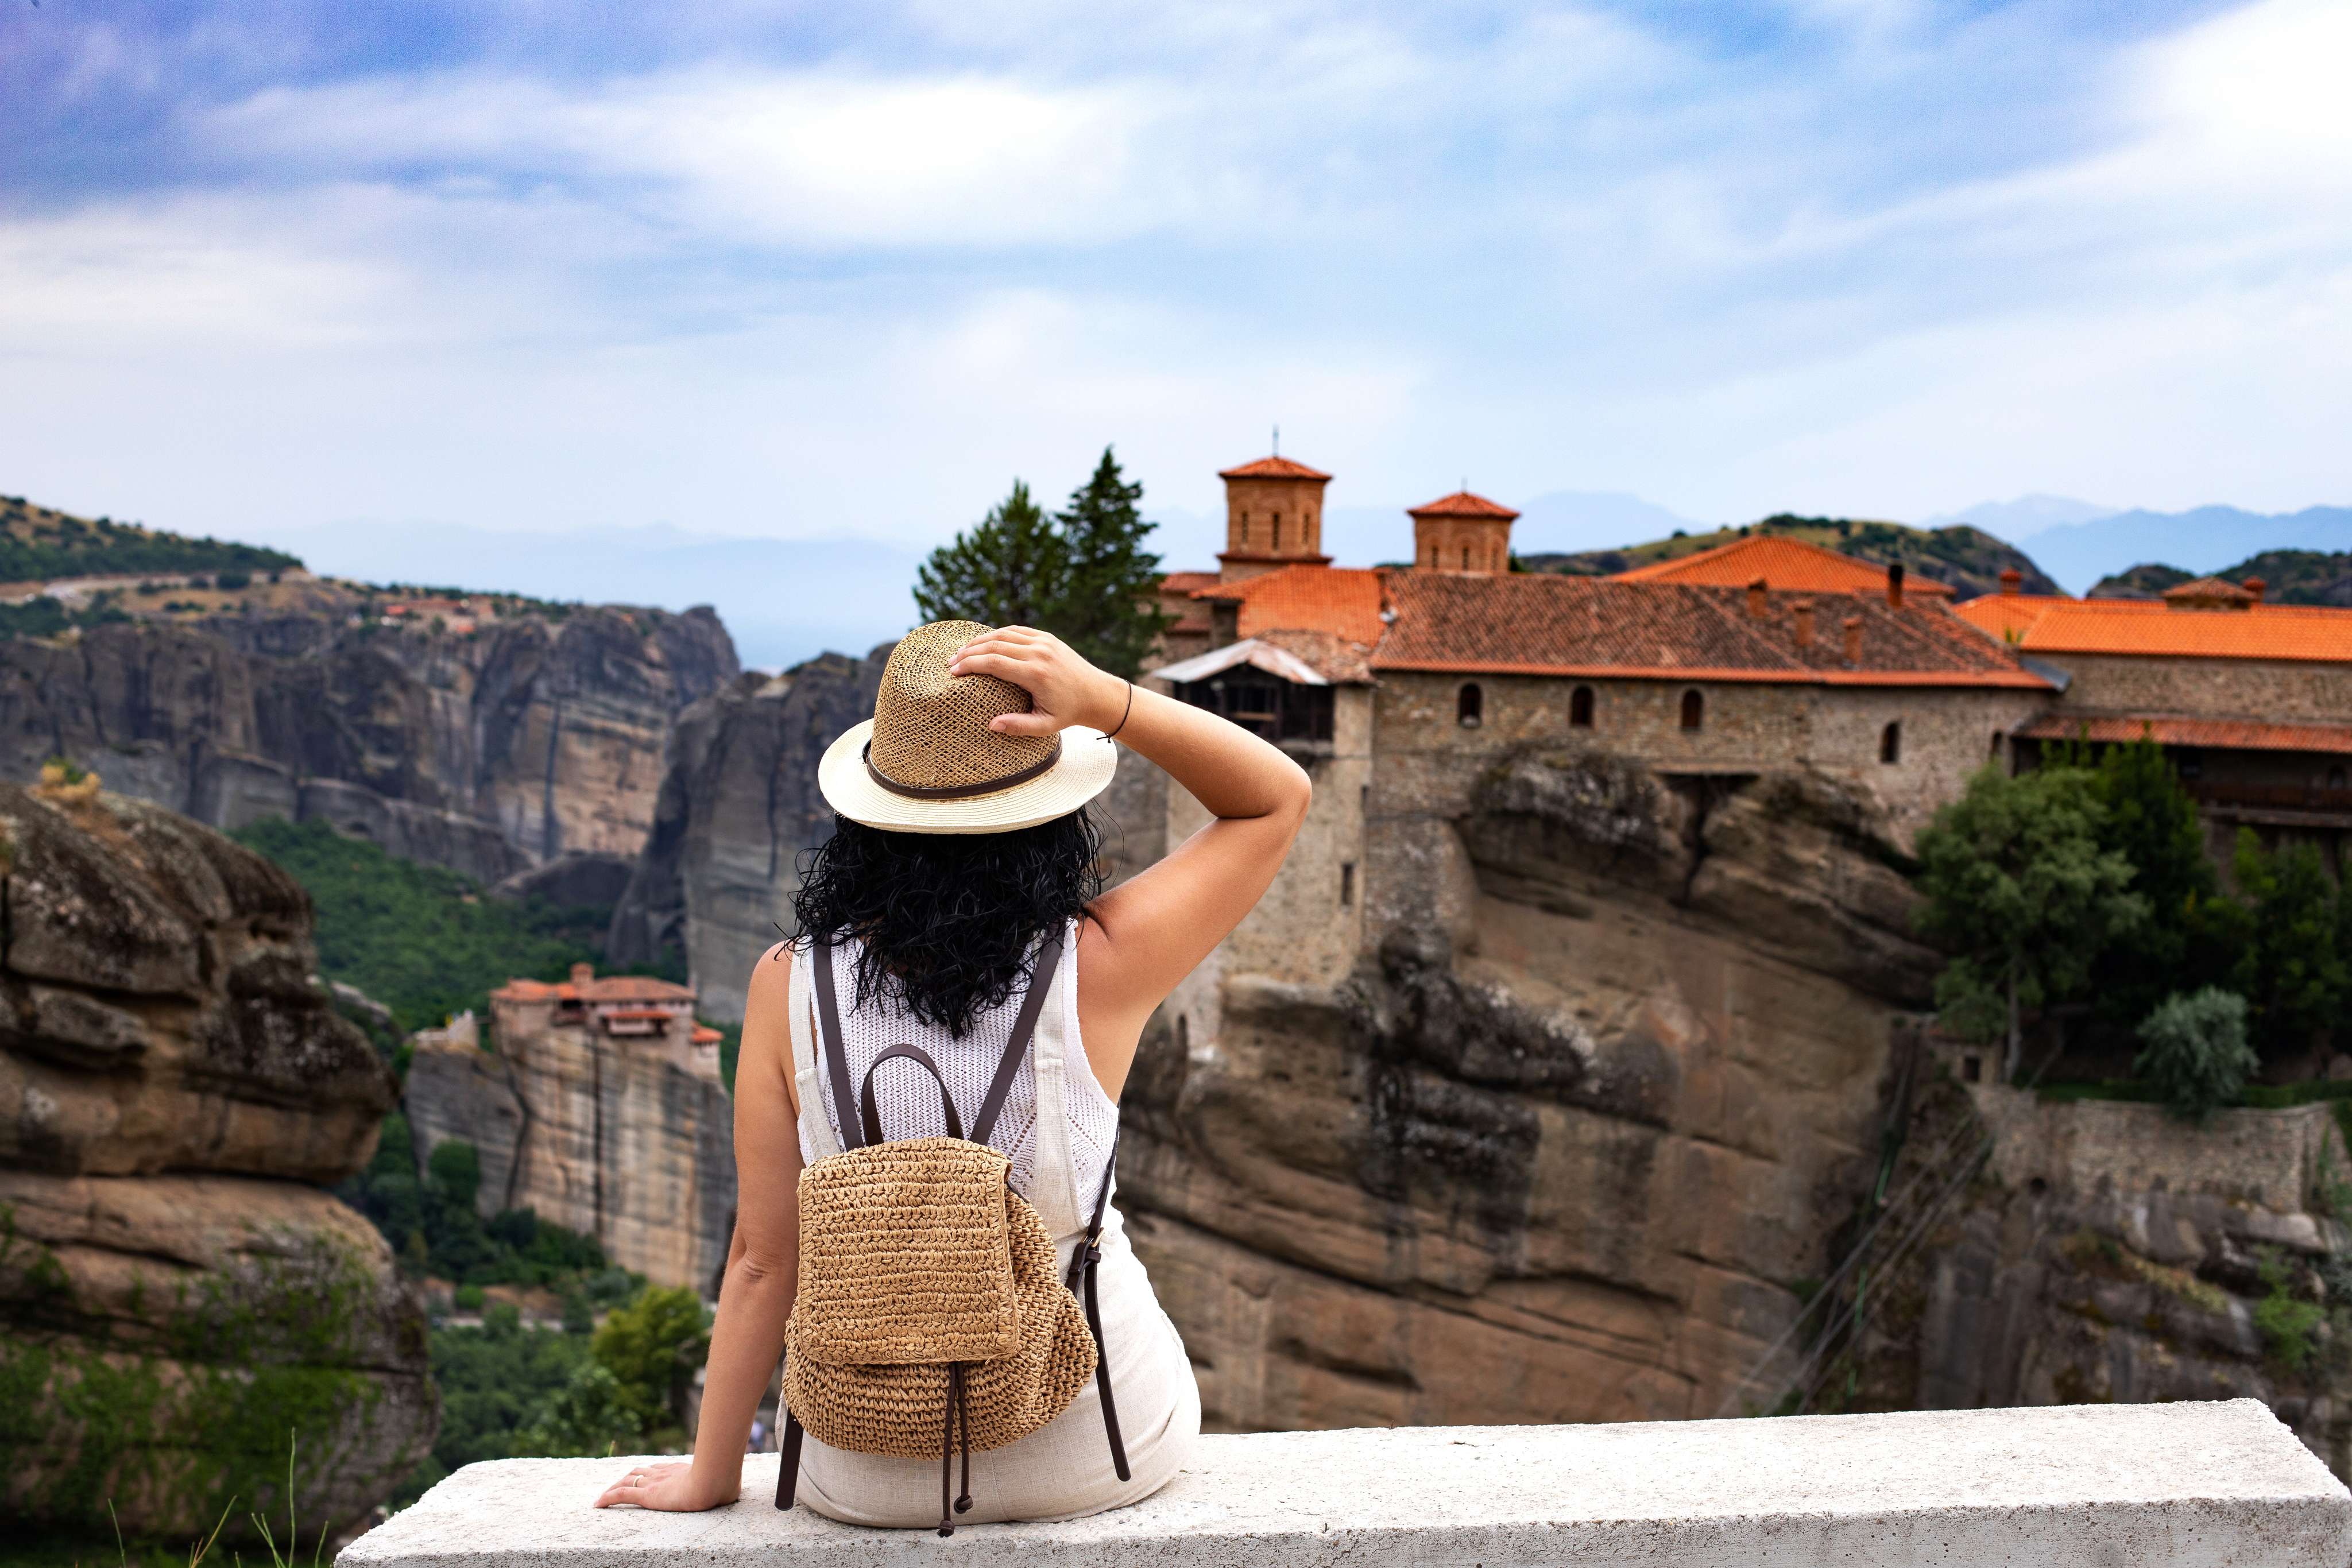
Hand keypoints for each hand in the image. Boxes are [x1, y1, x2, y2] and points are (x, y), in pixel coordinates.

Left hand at [593, 1461, 733, 1510]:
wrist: (714, 1480)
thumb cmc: (723, 1482)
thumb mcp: (724, 1483)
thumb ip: (724, 1484)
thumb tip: (735, 1487)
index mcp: (679, 1470)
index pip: (658, 1469)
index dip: (648, 1472)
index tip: (644, 1476)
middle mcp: (663, 1473)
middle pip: (639, 1471)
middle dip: (627, 1477)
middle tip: (618, 1484)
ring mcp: (654, 1482)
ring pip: (626, 1480)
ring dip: (613, 1487)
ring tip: (603, 1496)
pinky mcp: (647, 1495)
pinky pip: (620, 1495)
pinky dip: (607, 1498)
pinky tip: (597, 1504)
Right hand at [947, 627, 1126, 736]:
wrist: (1097, 694)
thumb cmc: (1069, 713)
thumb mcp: (1045, 726)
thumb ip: (1018, 726)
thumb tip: (991, 725)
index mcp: (1036, 673)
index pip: (994, 662)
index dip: (970, 665)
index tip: (953, 672)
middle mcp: (1039, 652)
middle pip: (994, 645)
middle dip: (968, 652)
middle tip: (950, 662)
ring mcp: (1043, 641)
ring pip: (1003, 634)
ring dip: (979, 641)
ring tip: (961, 652)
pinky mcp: (1047, 637)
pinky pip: (1016, 631)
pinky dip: (997, 635)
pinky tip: (983, 643)